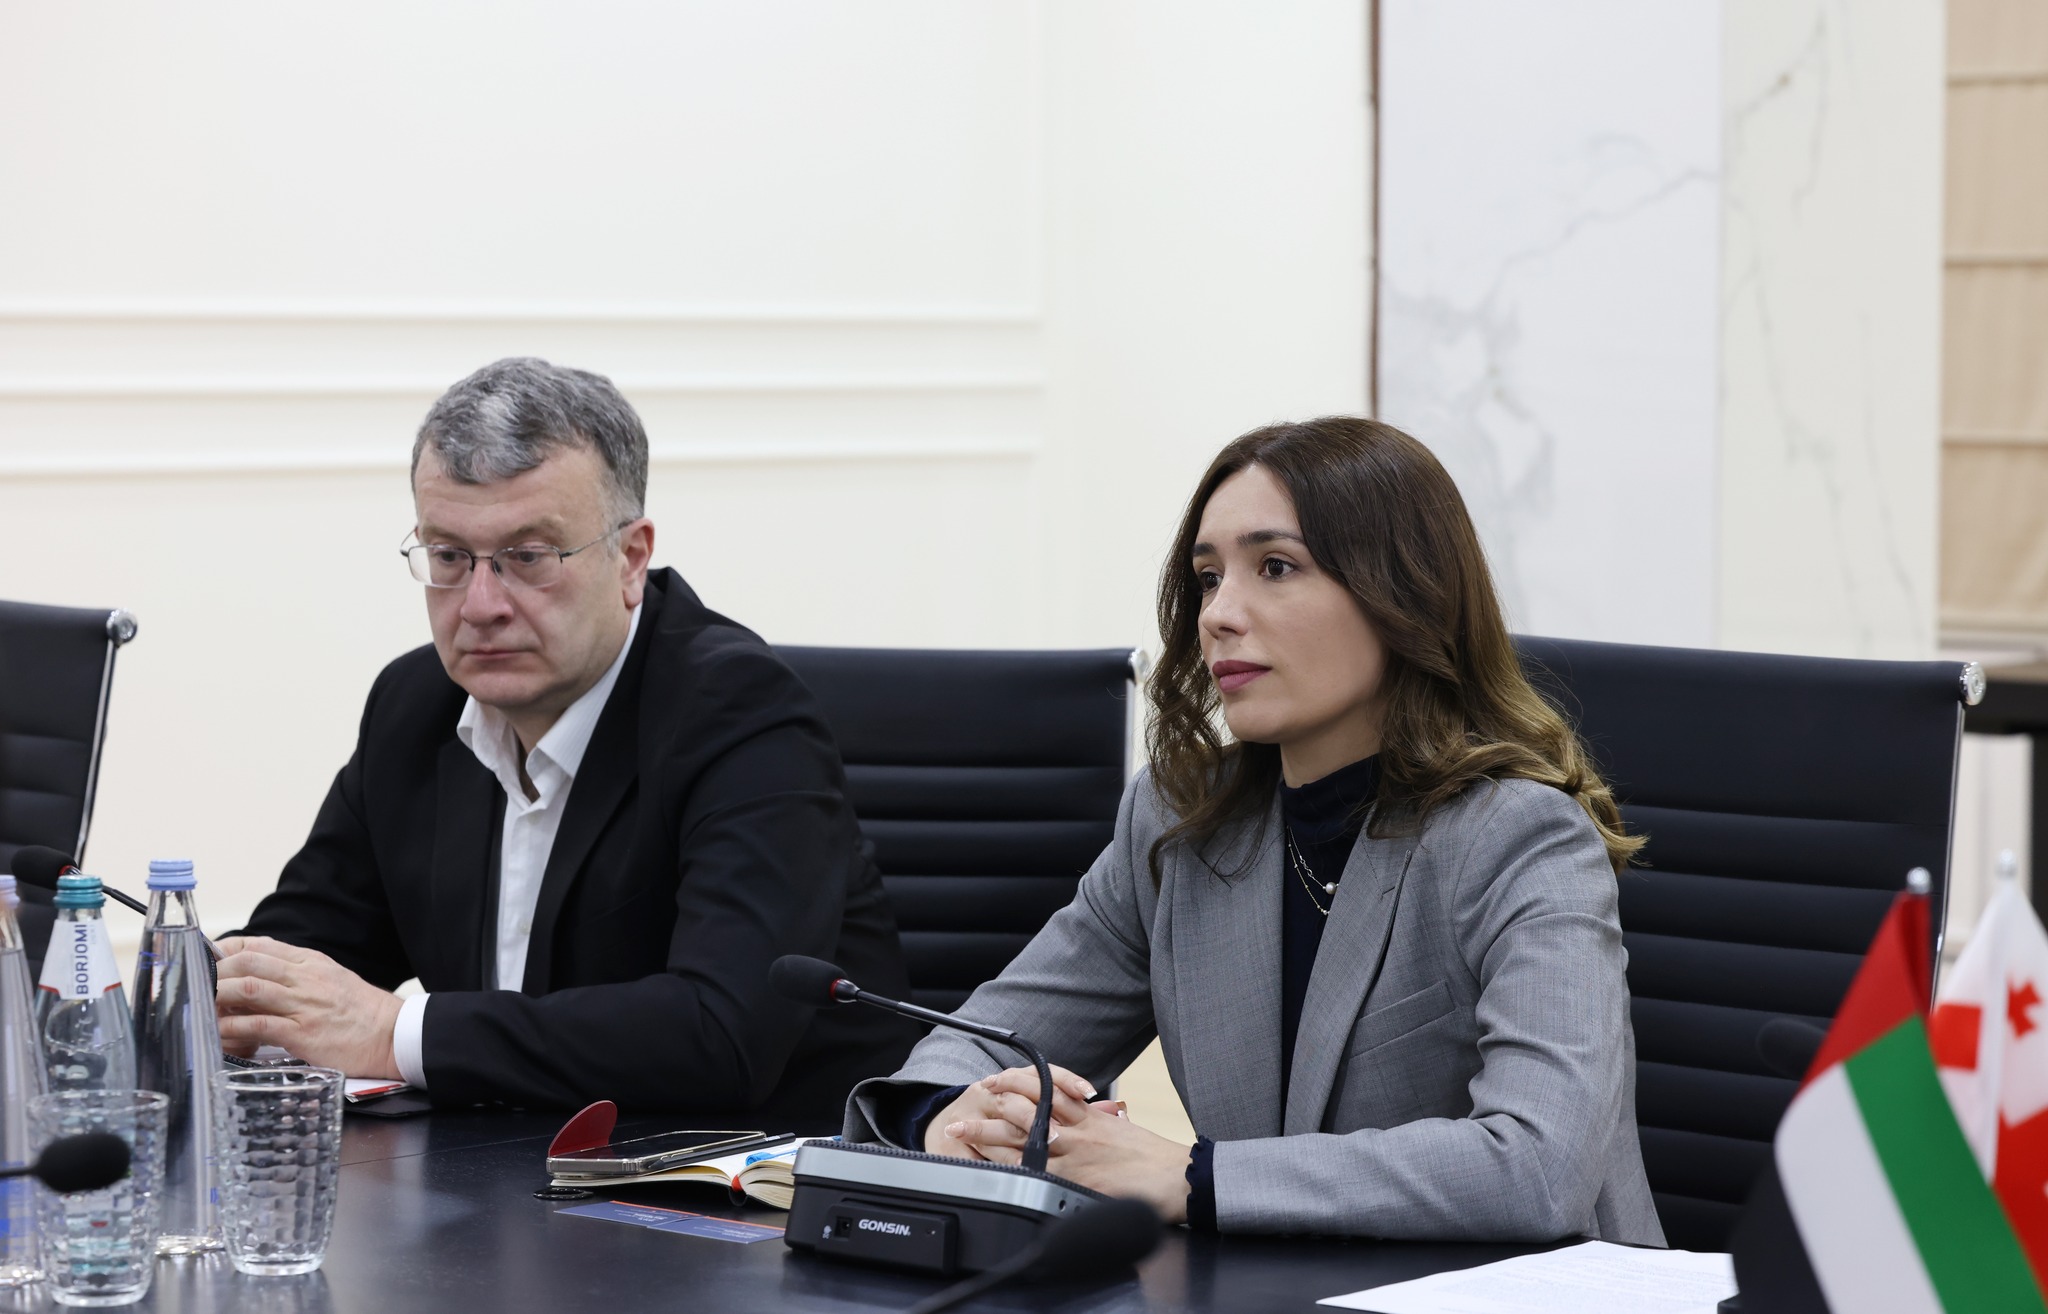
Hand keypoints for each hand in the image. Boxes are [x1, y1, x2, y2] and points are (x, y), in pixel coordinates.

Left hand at [214, 936, 403, 1078]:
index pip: (259, 945)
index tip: (207, 961)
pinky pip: (257, 1025)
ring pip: (249, 989)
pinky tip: (218, 1032)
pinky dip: (232, 1028)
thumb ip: (298, 975)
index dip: (226, 951)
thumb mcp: (331, 979)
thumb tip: (259, 979)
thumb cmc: (362, 1012)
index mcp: (311, 962)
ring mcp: (303, 1004)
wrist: (393, 1035)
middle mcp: (305, 977)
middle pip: (248, 963)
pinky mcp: (302, 1033)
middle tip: (197, 987)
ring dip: (218, 997)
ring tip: (201, 1008)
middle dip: (215, 973)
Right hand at [922, 1064, 1095, 1160]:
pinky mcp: (955, 1137)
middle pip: (1017, 1097)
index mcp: (1014, 1080)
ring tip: (1028, 1156)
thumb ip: (1069, 1111)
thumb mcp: (1031, 1105)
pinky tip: (996, 1168)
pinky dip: (986, 1159)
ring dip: (1013, 1140)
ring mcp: (973, 1112)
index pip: (1043, 1074)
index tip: (1086, 1093)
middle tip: (1056, 1135)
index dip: (1066, 1082)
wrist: (949, 1127)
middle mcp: (993, 1090)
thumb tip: (1112, 1113)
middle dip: (1036, 1116)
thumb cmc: (1002, 1118)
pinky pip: (971, 1149)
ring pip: (994, 1123)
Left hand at [929, 1066, 1192, 1223]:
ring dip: (987, 1135)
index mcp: (1087, 1116)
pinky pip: (1035, 1171)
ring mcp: (1073, 1155)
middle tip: (965, 1105)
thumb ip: (1099, 1124)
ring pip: (1020, 1137)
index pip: (1043, 1092)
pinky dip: (1008, 1168)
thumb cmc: (1155, 1158)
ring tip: (961, 1132)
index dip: (1014, 1085)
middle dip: (991, 1106)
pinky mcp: (1075, 1180)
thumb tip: (1091, 1116)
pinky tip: (987, 1169)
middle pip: (1024, 1110)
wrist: (1176, 1177)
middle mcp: (1076, 1130)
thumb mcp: (1122, 1130)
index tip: (994, 1085)